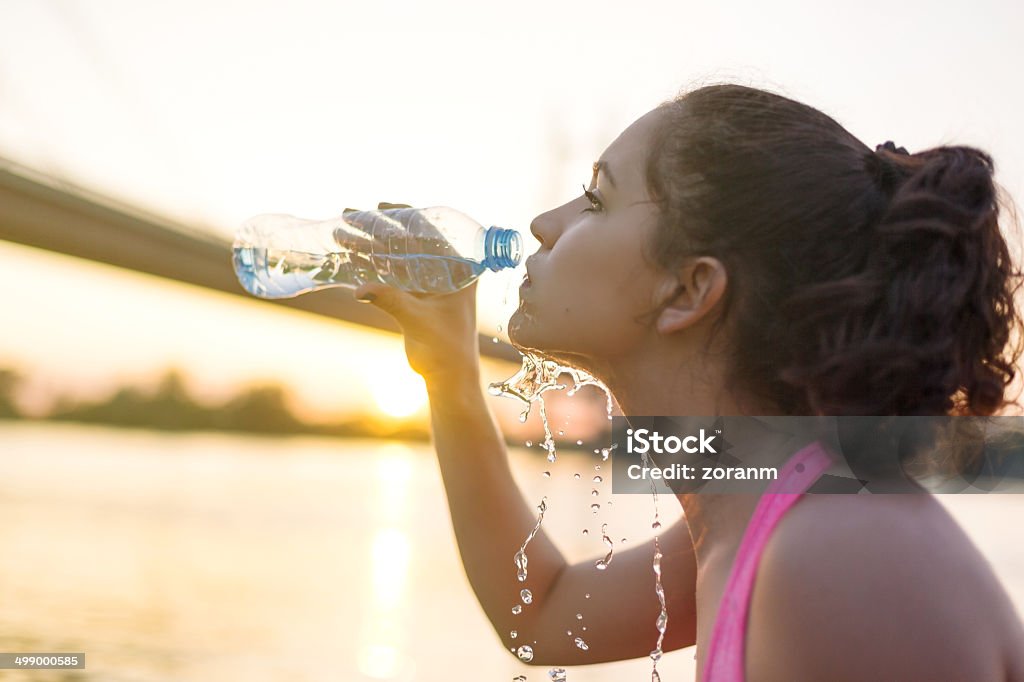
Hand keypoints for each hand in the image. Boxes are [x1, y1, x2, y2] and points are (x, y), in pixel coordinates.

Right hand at [350, 202, 480, 385]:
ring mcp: (428, 284)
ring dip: (369, 245)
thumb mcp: (419, 322)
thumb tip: (359, 289)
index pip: (432, 232)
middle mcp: (445, 272)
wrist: (447, 377)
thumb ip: (392, 302)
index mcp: (460, 270)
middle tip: (350, 215)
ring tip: (341, 233)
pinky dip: (370, 265)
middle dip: (378, 228)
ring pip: (395, 256)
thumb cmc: (446, 350)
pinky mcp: (414, 297)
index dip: (405, 216)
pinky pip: (390, 274)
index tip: (380, 206)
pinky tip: (347, 256)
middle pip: (408, 240)